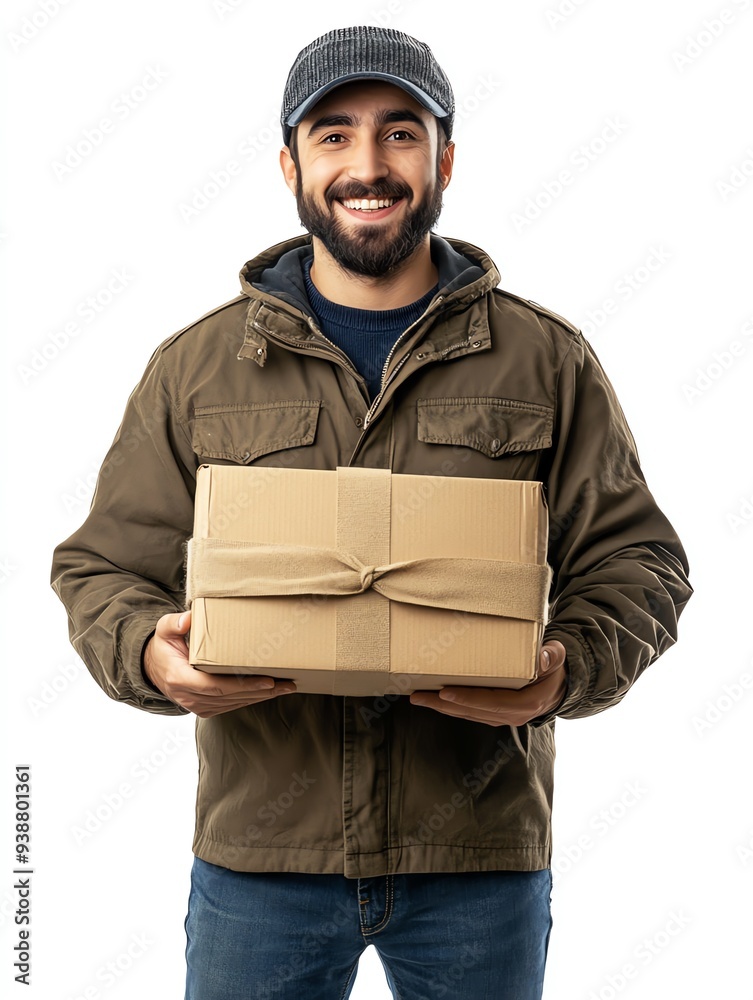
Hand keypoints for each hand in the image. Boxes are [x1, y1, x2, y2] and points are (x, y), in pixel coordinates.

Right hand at [142, 610, 296, 717]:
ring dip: (260, 697)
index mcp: (180, 679)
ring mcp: (196, 706)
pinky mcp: (204, 708)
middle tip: (286, 684)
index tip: (267, 681)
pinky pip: (230, 705)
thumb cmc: (163, 646)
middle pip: (230, 697)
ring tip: (285, 687)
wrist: (153, 668)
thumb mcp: (164, 630)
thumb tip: (189, 618)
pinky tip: (268, 692)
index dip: (243, 685)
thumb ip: (174, 624)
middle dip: (261, 691)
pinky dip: (250, 699)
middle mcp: (189, 697)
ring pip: (233, 703)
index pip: (215, 686)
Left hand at [409, 640, 566, 726]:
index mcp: (526, 703)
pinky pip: (470, 711)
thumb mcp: (558, 657)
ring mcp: (503, 717)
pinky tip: (435, 698)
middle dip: (443, 704)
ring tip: (418, 696)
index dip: (468, 698)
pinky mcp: (495, 714)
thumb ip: (552, 655)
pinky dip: (451, 706)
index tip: (445, 691)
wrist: (560, 684)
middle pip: (472, 711)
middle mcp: (512, 715)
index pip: (492, 702)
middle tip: (417, 695)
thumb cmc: (555, 667)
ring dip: (442, 706)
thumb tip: (543, 657)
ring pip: (467, 713)